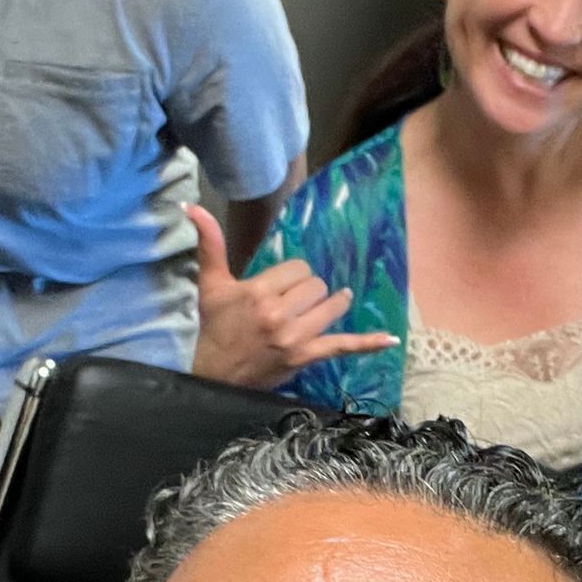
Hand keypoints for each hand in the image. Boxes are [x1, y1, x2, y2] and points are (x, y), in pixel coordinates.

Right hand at [186, 205, 397, 388]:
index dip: (291, 277)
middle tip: (291, 303)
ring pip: (331, 306)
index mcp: (258, 292)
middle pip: (316, 286)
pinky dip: (367, 343)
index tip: (278, 289)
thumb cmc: (215, 328)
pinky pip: (343, 346)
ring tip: (324, 306)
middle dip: (307, 291)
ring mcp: (296, 337)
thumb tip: (191, 206)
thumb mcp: (210, 285)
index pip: (298, 269)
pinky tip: (390, 340)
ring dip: (330, 305)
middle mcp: (279, 314)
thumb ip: (208, 243)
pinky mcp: (306, 357)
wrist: (216, 376)